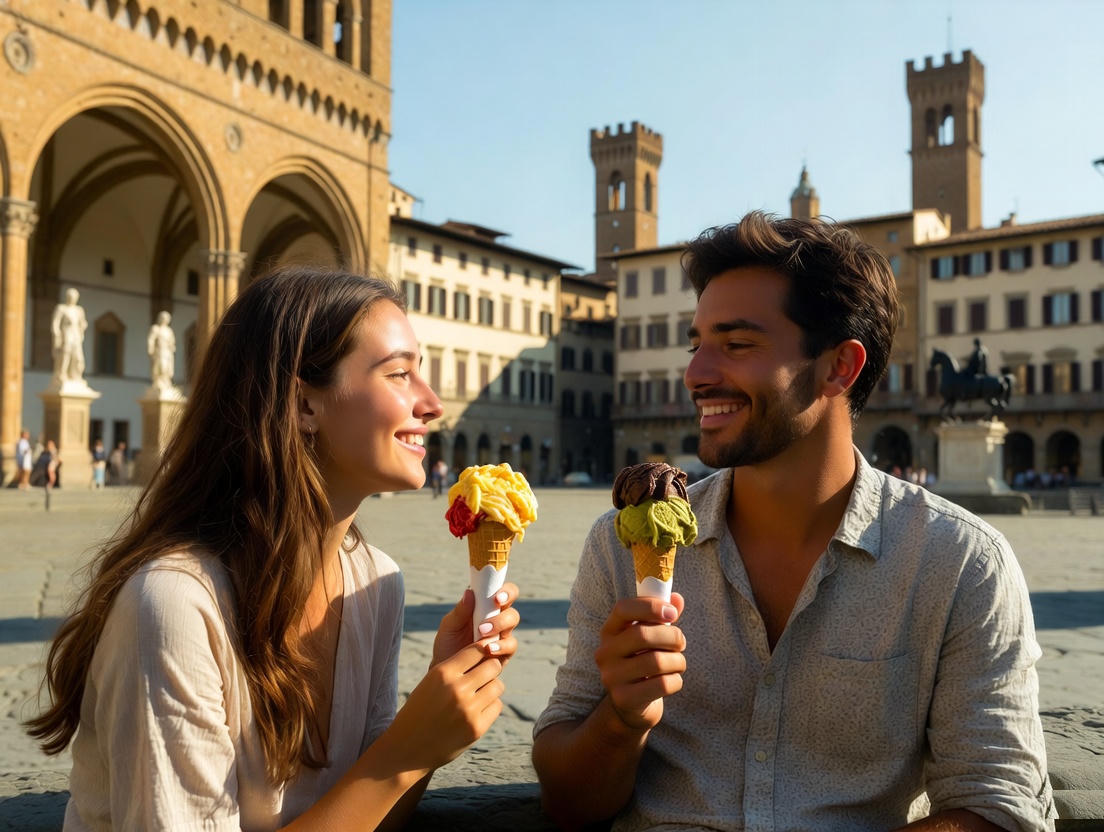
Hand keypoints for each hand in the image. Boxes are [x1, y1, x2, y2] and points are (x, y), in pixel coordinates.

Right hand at [384, 643, 505, 772]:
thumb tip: (488, 652)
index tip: (482, 658)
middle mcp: (457, 688)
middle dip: (491, 669)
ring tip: (478, 694)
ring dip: (491, 688)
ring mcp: (468, 709)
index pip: (477, 650)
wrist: (406, 749)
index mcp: (443, 672)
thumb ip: (456, 668)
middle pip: (493, 666)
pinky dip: (490, 707)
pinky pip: (496, 706)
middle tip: (484, 676)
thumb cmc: (420, 710)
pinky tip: (476, 711)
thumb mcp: (431, 682)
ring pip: (497, 686)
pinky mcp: (476, 728)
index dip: (483, 652)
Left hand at [432, 584, 519, 666]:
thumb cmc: (447, 647)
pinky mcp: (504, 654)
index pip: (502, 593)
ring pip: (512, 624)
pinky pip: (510, 646)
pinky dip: (501, 646)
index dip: (505, 591)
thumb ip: (460, 611)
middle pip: (511, 608)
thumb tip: (469, 592)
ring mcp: (502, 636)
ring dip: (500, 625)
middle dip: (503, 611)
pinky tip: (488, 649)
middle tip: (487, 618)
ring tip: (481, 634)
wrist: (447, 674)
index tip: (496, 597)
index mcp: (485, 608)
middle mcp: (497, 619)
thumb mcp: (449, 627)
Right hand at [594, 593, 685, 731]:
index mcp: (609, 631)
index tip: (672, 613)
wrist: (631, 705)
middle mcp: (605, 652)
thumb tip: (677, 599)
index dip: (650, 606)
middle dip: (672, 637)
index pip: (623, 608)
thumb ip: (662, 618)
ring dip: (678, 661)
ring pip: (656, 661)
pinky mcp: (624, 699)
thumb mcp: (650, 639)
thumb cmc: (644, 663)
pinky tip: (671, 681)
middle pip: (642, 635)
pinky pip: (662, 684)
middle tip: (681, 642)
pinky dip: (676, 681)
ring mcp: (611, 677)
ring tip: (678, 663)